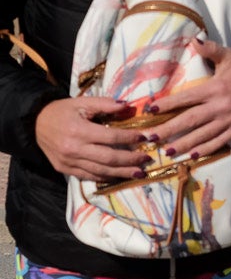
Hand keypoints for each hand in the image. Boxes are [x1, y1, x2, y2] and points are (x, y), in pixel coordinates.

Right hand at [35, 97, 153, 180]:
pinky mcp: (65, 169)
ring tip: (139, 172)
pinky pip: (89, 176)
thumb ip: (106, 104)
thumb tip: (128, 106)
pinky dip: (106, 177)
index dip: (130, 138)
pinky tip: (119, 176)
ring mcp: (69, 162)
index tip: (146, 137)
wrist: (35, 124)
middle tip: (147, 159)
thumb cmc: (62, 111)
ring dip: (122, 172)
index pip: (111, 137)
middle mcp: (74, 149)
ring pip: (101, 171)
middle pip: (109, 158)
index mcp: (79, 131)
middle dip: (130, 160)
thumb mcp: (83, 102)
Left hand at [142, 39, 230, 158]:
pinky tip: (192, 156)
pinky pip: (219, 142)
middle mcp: (221, 106)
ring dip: (184, 144)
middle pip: (190, 120)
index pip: (187, 98)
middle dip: (168, 130)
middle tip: (150, 137)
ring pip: (203, 135)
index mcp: (216, 88)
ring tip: (167, 151)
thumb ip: (211, 49)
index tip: (151, 110)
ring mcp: (229, 120)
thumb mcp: (230, 56)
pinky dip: (205, 150)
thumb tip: (194, 40)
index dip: (168, 104)